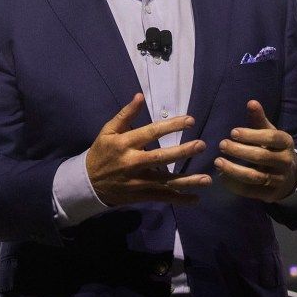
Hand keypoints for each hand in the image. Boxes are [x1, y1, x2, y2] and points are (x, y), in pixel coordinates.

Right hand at [85, 93, 211, 206]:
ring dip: (187, 181)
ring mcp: (138, 181)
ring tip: (207, 179)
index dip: (171, 126)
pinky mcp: (141, 195)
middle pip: (161, 157)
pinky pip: (163, 197)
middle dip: (182, 151)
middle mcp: (133, 162)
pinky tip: (195, 199)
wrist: (89, 182)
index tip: (190, 121)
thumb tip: (140, 96)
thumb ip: (125, 115)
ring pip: (166, 182)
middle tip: (201, 145)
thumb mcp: (108, 131)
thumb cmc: (101, 152)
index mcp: (125, 144)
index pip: (151, 132)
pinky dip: (179, 199)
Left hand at [213, 100, 296, 202]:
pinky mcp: (271, 195)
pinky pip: (251, 191)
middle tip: (222, 145)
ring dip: (234, 170)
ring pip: (255, 177)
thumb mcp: (269, 132)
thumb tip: (251, 102)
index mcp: (286, 142)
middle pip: (261, 157)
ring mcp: (279, 179)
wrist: (289, 175)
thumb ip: (259, 119)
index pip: (271, 137)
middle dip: (239, 151)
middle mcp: (286, 161)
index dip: (251, 134)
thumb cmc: (273, 148)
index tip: (232, 132)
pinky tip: (222, 177)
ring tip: (218, 162)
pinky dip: (235, 185)